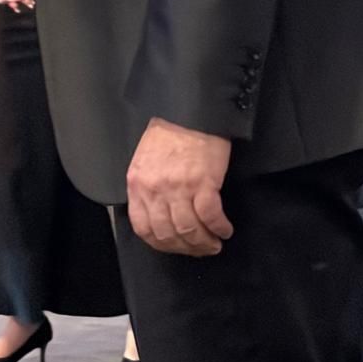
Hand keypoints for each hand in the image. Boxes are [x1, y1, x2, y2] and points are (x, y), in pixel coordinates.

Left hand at [126, 119, 233, 256]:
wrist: (191, 112)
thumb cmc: (169, 134)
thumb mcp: (145, 161)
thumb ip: (147, 188)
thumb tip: (158, 215)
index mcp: (137, 184)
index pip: (143, 228)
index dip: (161, 244)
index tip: (176, 247)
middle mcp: (155, 189)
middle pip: (168, 234)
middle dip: (186, 248)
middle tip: (200, 249)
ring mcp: (178, 187)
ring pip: (189, 230)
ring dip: (204, 243)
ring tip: (215, 244)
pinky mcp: (203, 182)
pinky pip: (210, 216)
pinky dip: (219, 228)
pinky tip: (225, 230)